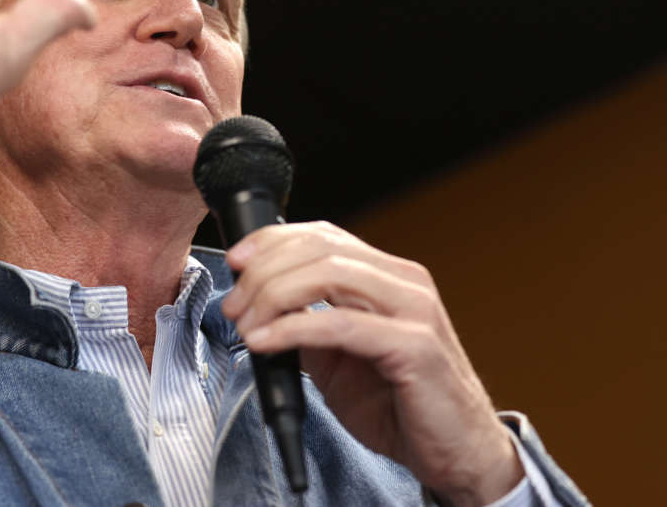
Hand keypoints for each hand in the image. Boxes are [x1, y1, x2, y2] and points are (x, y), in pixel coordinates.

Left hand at [222, 221, 522, 506]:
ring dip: (272, 295)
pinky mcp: (415, 346)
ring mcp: (415, 310)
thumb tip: (256, 304)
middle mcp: (405, 282)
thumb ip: (306, 321)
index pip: (323, 235)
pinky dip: (292, 328)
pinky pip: (340, 324)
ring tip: (245, 324)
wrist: (456, 453)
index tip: (236, 262)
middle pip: (319, 248)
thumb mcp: (338, 354)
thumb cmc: (398, 404)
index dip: (272, 241)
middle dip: (263, 271)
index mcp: (388, 275)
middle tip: (233, 305)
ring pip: (328, 274)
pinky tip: (264, 342)